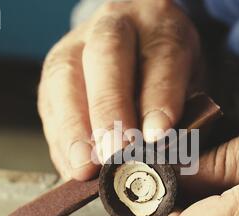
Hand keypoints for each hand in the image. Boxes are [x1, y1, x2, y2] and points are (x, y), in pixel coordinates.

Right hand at [38, 0, 200, 180]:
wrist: (136, 43)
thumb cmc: (167, 71)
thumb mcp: (189, 83)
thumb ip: (184, 112)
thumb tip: (165, 155)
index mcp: (160, 25)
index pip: (161, 55)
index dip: (159, 97)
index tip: (158, 136)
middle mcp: (115, 26)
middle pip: (107, 56)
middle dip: (109, 108)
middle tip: (115, 151)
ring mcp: (77, 45)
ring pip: (65, 75)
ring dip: (74, 127)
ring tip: (84, 165)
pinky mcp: (54, 70)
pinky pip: (49, 101)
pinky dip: (60, 139)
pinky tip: (71, 165)